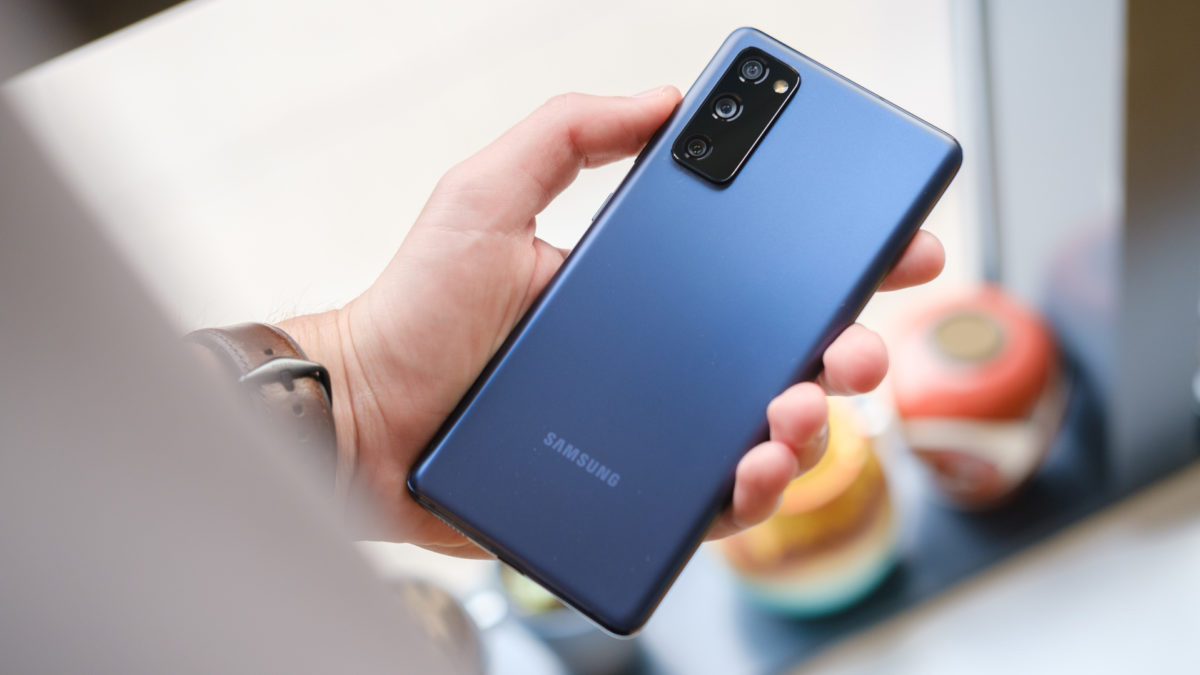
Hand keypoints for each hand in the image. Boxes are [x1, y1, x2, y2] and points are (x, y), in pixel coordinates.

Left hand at [281, 88, 943, 555]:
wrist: (365, 416)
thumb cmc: (418, 307)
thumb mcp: (487, 193)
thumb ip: (569, 132)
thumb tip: (668, 99)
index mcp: (648, 292)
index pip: (762, 273)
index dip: (838, 260)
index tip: (895, 244)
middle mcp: (663, 363)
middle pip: (787, 356)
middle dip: (848, 348)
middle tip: (856, 344)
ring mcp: (652, 433)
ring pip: (767, 435)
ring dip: (808, 425)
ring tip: (790, 411)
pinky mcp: (632, 499)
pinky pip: (715, 504)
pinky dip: (752, 493)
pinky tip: (750, 467)